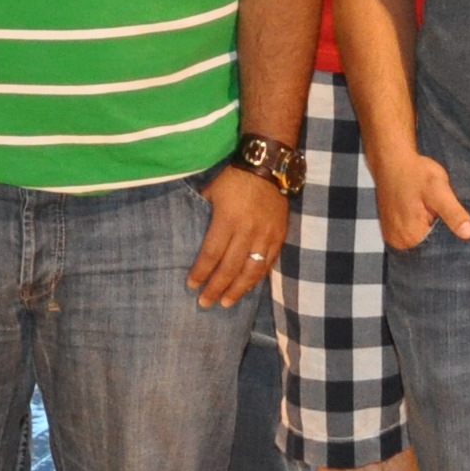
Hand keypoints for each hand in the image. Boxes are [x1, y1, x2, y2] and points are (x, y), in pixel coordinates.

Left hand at [189, 164, 287, 306]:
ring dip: (238, 290)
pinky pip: (268, 263)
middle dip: (216, 288)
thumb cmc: (234, 179)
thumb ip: (204, 214)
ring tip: (226, 303)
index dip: (201, 272)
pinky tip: (248, 288)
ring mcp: (266, 235)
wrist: (268, 167)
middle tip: (205, 303)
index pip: (212, 254)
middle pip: (230, 267)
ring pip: (252, 270)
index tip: (191, 285)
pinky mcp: (279, 236)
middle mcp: (247, 231)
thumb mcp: (212, 192)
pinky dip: (257, 278)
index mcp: (227, 220)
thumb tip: (190, 231)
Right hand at [369, 149, 469, 256]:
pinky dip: (420, 229)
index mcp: (410, 237)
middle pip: (429, 251)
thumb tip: (469, 233)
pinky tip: (423, 214)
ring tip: (431, 213)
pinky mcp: (391, 230)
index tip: (456, 229)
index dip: (451, 243)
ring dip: (430, 233)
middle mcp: (398, 241)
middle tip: (442, 215)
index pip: (438, 254)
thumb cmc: (414, 172)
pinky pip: (411, 237)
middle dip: (441, 238)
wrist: (392, 160)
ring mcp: (393, 236)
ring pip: (420, 244)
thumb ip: (454, 213)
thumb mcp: (439, 190)